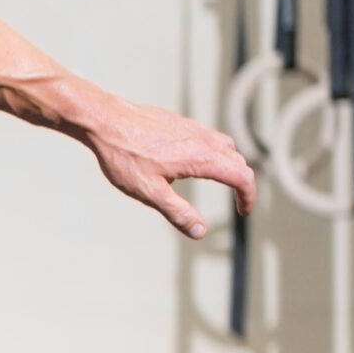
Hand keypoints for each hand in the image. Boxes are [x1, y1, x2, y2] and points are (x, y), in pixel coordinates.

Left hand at [83, 96, 256, 238]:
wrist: (104, 120)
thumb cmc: (124, 156)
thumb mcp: (149, 192)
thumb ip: (178, 212)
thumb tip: (200, 232)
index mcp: (201, 157)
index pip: (242, 176)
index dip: (249, 196)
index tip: (244, 211)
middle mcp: (202, 139)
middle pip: (238, 160)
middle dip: (242, 182)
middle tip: (237, 201)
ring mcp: (191, 127)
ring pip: (225, 145)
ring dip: (230, 164)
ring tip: (222, 181)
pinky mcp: (178, 121)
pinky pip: (207, 136)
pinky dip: (214, 151)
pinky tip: (194, 160)